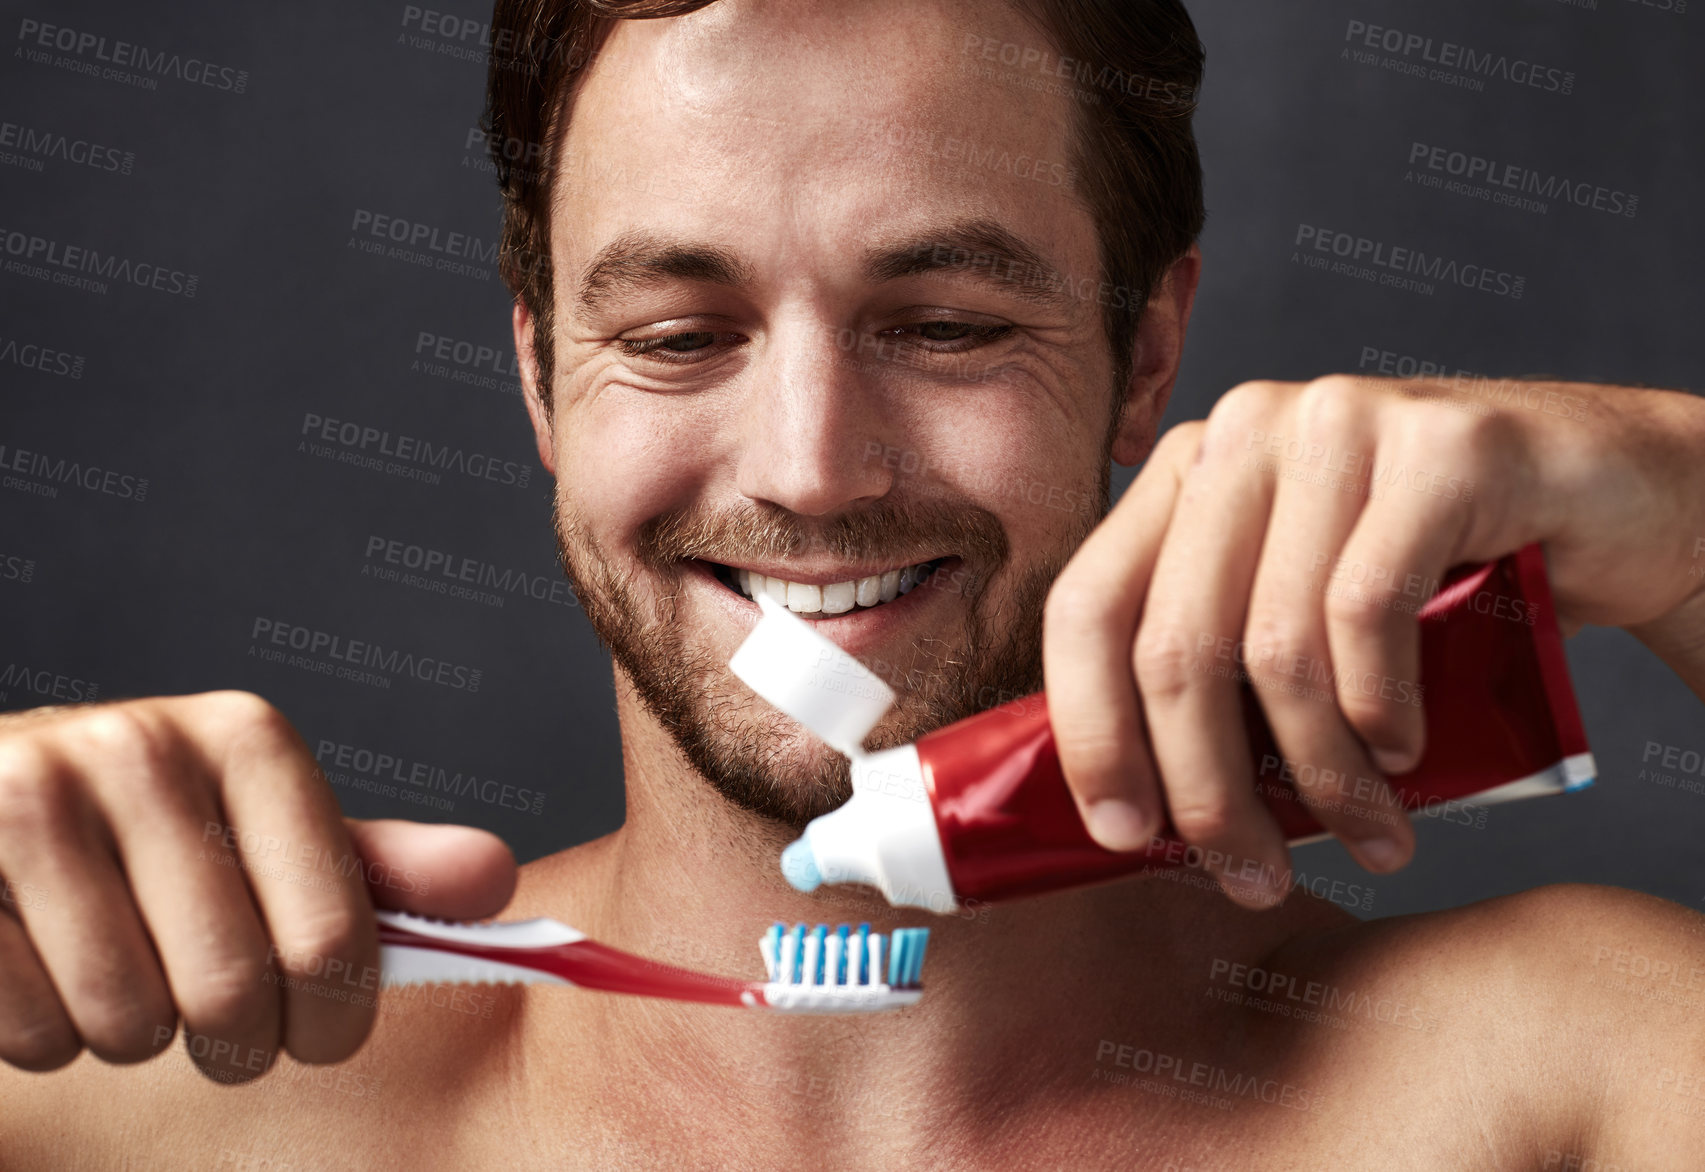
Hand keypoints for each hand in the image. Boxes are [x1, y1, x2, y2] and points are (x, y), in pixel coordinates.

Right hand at [0, 691, 515, 1080]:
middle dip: (230, 1039)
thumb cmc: (149, 842)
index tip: (316, 1030)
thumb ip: (378, 868)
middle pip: (231, 994)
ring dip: (124, 1033)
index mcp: (247, 739)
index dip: (333, 1020)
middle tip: (206, 1011)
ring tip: (111, 966)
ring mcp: (29, 799)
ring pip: (124, 1024)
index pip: (334, 940)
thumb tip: (496, 880)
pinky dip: (38, 1034)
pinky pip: (29, 1031)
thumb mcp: (270, 836)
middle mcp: (142, 749)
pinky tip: (36, 964)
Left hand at [1043, 375, 1704, 907]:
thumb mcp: (1304, 616)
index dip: (1090, 732)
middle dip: (1208, 789)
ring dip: (1318, 778)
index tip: (1123, 836)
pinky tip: (1406, 754)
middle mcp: (1242, 432)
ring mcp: (1335, 425)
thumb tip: (1130, 811)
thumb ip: (1218, 670)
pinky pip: (1367, 612)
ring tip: (1367, 836)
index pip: (1087, 606)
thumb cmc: (1444, 577)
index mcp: (1184, 474)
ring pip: (1275, 648)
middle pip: (1174, 644)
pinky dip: (1379, 712)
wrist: (1619, 501)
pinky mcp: (1436, 448)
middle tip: (1251, 876)